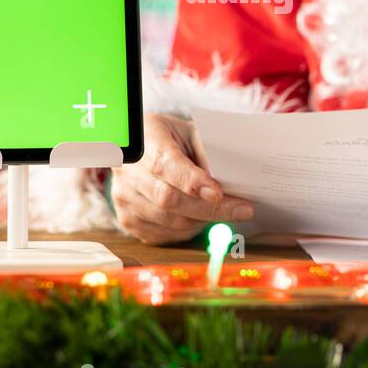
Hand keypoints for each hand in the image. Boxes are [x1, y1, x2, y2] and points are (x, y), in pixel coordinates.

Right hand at [111, 113, 253, 244]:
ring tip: (221, 210)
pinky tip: (198, 218)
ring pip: (169, 221)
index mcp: (144, 143)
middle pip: (169, 199)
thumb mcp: (188, 132)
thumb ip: (207, 151)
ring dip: (202, 220)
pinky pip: (164, 235)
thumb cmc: (169, 139)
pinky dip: (188, 230)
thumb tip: (232, 178)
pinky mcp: (127, 220)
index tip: (218, 193)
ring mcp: (124, 198)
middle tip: (243, 210)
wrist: (136, 148)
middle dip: (210, 209)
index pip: (165, 165)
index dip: (192, 182)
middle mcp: (128, 172)